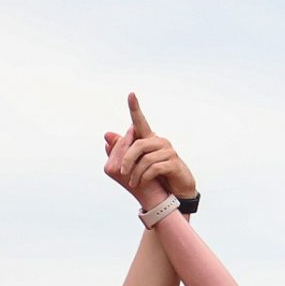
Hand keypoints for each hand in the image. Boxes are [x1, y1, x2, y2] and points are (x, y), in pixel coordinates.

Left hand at [103, 93, 197, 207]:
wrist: (177, 191)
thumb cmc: (156, 176)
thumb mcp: (137, 163)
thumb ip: (123, 150)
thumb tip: (107, 134)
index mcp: (150, 139)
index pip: (140, 121)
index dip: (135, 108)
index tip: (131, 94)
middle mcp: (160, 141)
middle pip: (138, 145)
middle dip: (127, 160)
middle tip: (122, 173)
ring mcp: (169, 152)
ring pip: (146, 159)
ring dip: (136, 173)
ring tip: (133, 183)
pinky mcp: (174, 163)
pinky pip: (155, 168)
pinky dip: (145, 177)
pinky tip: (142, 183)